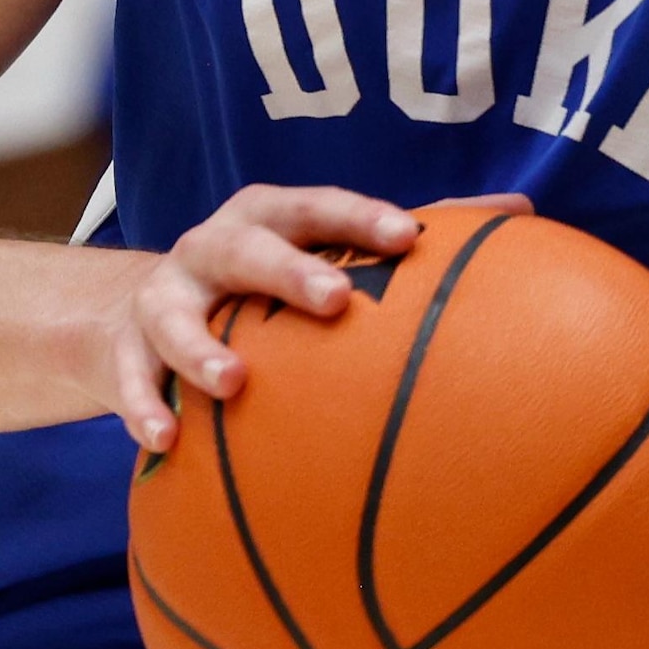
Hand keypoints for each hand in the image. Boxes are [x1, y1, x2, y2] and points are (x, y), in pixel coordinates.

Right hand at [104, 184, 427, 455]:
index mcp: (269, 218)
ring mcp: (165, 297)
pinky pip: (131, 377)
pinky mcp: (124, 348)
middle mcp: (213, 247)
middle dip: (288, 270)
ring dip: (200, 347)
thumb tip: (523, 213)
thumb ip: (410, 237)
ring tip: (233, 384)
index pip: (317, 208)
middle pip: (247, 249)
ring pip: (175, 314)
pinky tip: (165, 441)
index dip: (360, 217)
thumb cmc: (261, 284)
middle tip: (333, 300)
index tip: (409, 238)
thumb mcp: (319, 251)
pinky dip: (144, 406)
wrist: (135, 313)